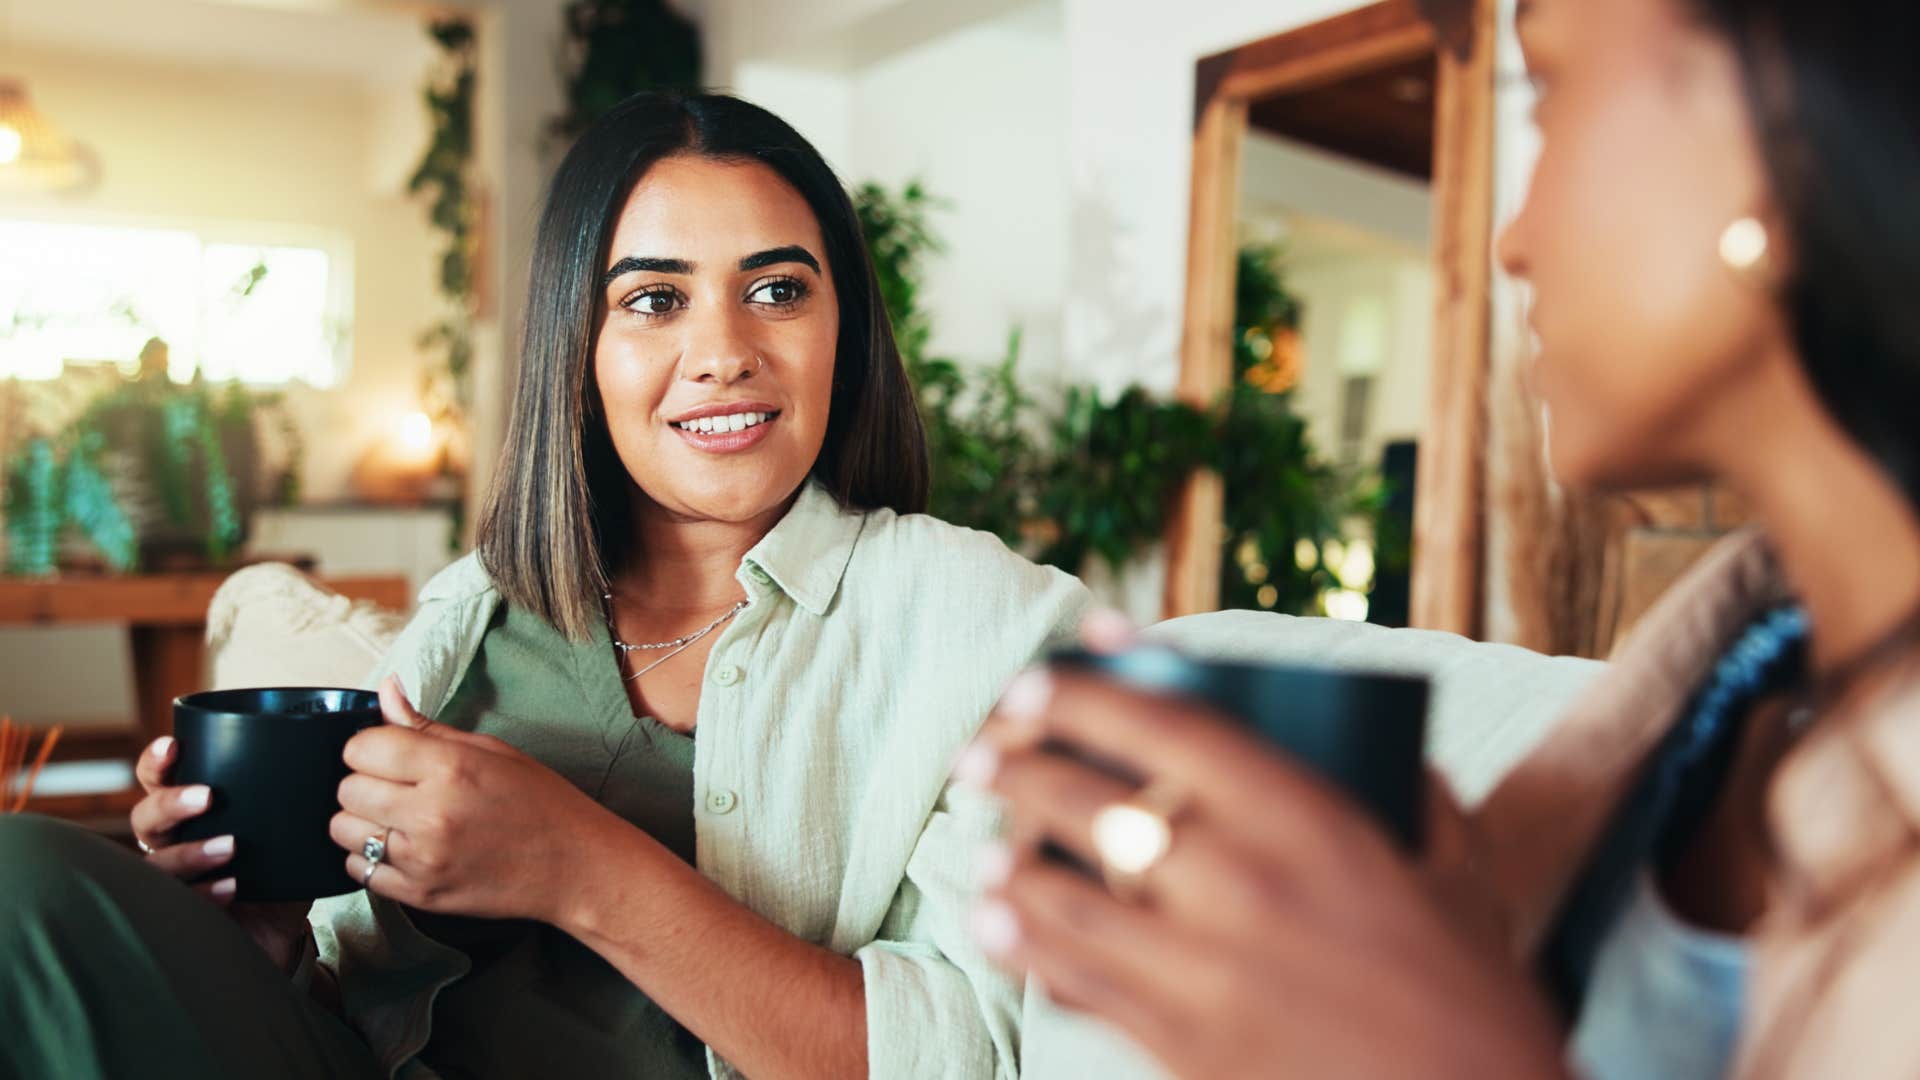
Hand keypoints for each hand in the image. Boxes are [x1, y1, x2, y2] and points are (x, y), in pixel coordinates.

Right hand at [131, 735, 312, 971]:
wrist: (282, 930)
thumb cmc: (280, 869)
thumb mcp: (290, 827)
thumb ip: (302, 792)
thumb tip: (339, 748)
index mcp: (191, 813)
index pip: (158, 779)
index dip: (157, 761)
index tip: (174, 746)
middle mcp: (173, 843)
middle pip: (147, 818)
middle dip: (171, 803)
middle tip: (207, 797)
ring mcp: (174, 881)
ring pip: (157, 864)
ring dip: (190, 852)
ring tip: (229, 847)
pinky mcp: (185, 915)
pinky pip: (182, 903)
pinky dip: (205, 892)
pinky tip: (230, 887)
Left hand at [330, 675, 621, 923]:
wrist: (575, 866)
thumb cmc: (540, 802)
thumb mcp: (492, 751)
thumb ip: (428, 727)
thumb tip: (386, 689)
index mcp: (452, 767)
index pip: (361, 747)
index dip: (370, 747)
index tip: (391, 754)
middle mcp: (431, 813)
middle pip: (346, 790)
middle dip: (364, 783)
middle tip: (397, 787)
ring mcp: (423, 859)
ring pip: (343, 831)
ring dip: (363, 821)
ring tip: (398, 819)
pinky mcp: (420, 895)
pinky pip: (359, 871)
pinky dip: (371, 858)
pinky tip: (403, 848)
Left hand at [962, 638, 1565, 1078]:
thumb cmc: (1476, 999)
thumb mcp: (1461, 874)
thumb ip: (1414, 793)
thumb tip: (1377, 740)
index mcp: (1311, 822)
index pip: (1168, 728)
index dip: (1084, 692)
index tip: (1035, 678)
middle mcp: (1244, 884)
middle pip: (1092, 803)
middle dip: (1018, 768)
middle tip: (980, 754)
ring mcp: (1205, 971)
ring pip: (1065, 896)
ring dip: (1006, 861)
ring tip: (978, 845)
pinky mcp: (1183, 1050)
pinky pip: (1078, 984)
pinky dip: (1026, 948)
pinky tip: (998, 926)